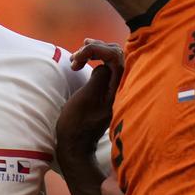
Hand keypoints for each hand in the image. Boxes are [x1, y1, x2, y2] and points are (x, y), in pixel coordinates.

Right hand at [57, 39, 123, 157]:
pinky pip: (105, 67)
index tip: (78, 57)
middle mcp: (120, 88)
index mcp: (119, 90)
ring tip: (76, 55)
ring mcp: (114, 90)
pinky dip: (94, 60)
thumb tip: (105, 66)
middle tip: (77, 53)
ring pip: (110, 59)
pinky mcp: (106, 91)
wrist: (74, 145)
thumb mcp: (86, 98)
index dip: (97, 50)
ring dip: (93, 53)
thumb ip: (100, 78)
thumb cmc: (77, 123)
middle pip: (116, 55)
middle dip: (96, 49)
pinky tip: (82, 59)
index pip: (116, 57)